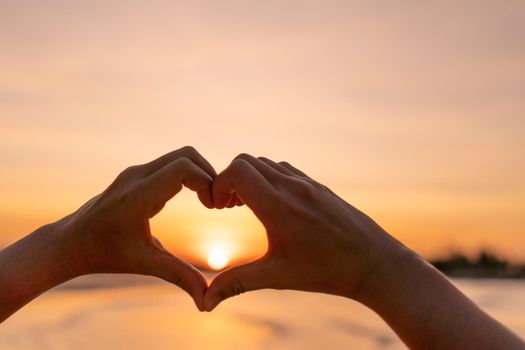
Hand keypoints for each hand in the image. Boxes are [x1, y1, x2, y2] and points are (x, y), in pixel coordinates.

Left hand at [55, 146, 214, 309]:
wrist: (71, 243)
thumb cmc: (106, 255)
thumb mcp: (146, 265)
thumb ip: (180, 277)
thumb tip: (206, 302)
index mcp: (138, 196)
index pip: (183, 168)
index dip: (207, 182)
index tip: (213, 208)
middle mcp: (136, 176)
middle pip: (187, 154)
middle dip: (209, 175)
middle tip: (215, 203)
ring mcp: (135, 172)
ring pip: (180, 155)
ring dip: (200, 173)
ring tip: (208, 201)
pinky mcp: (136, 174)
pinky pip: (171, 163)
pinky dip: (189, 174)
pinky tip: (194, 198)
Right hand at [204, 154, 405, 310]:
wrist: (374, 263)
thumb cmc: (326, 271)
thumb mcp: (278, 276)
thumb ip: (237, 283)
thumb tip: (205, 303)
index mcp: (279, 207)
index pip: (237, 171)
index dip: (218, 184)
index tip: (217, 208)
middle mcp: (293, 187)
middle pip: (247, 161)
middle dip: (229, 179)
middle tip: (228, 207)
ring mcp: (307, 183)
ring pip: (266, 163)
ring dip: (249, 177)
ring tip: (247, 206)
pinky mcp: (318, 186)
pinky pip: (285, 169)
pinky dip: (268, 177)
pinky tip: (272, 204)